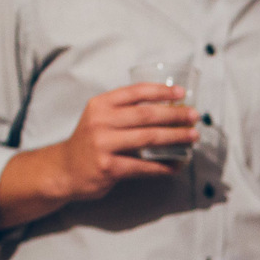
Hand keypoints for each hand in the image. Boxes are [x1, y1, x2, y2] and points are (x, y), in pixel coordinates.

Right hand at [56, 83, 198, 200]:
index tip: (182, 93)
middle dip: (175, 115)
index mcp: (100, 104)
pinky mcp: (108, 167)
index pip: (135, 92)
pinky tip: (178, 165)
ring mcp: (103, 144)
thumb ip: (125, 112)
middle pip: (146, 115)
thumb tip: (168, 109)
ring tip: (193, 136)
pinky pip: (144, 166)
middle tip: (195, 116)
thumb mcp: (100, 118)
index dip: (161, 90)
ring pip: (148, 138)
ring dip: (175, 137)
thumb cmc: (91, 142)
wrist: (65, 169)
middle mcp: (100, 121)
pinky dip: (164, 166)